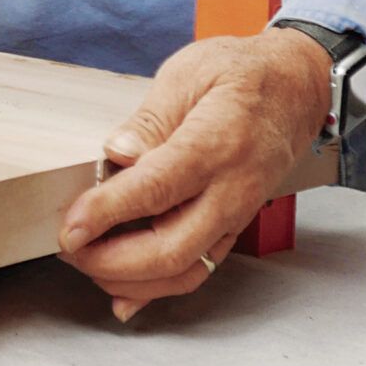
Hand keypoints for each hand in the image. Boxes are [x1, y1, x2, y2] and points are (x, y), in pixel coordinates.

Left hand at [55, 29, 331, 321]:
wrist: (297, 89)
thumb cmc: (242, 74)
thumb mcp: (190, 73)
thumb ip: (150, 118)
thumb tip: (116, 153)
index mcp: (217, 143)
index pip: (157, 189)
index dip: (107, 213)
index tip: (70, 226)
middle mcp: (232, 188)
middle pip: (171, 247)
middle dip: (110, 260)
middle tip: (68, 247)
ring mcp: (236, 213)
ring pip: (184, 269)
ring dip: (129, 280)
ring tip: (86, 263)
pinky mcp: (232, 226)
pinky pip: (197, 269)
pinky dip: (157, 288)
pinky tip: (123, 292)